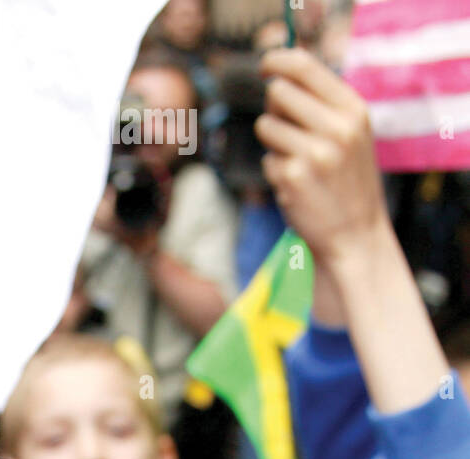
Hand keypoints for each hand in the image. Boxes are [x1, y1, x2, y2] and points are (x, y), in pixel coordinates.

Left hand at [256, 47, 388, 268]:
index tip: (265, 64)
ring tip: (298, 161)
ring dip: (273, 143)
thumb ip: (323, 106)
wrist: (355, 235)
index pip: (306, 68)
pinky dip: (275, 172)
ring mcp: (313, 152)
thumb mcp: (350, 135)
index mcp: (353, 110)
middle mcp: (336, 127)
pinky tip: (297, 187)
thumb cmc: (347, 182)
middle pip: (278, 94)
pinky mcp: (291, 177)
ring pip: (266, 126)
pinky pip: (267, 160)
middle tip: (287, 128)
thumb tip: (278, 82)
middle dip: (274, 107)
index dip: (278, 61)